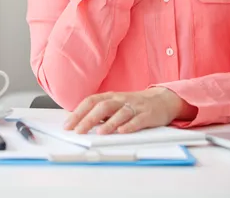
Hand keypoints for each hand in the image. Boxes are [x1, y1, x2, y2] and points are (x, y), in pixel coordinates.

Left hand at [64, 87, 195, 134]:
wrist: (161, 99)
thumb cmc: (134, 104)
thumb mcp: (115, 104)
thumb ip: (100, 112)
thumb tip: (79, 121)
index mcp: (111, 97)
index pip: (91, 101)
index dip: (78, 112)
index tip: (68, 125)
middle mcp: (121, 100)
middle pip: (102, 106)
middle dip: (88, 119)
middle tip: (78, 131)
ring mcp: (134, 106)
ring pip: (120, 112)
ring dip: (109, 123)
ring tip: (99, 133)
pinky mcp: (147, 114)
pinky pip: (138, 120)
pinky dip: (129, 125)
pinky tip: (122, 131)